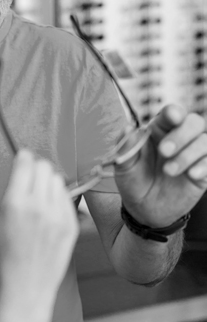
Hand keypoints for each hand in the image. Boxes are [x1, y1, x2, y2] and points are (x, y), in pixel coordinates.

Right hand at [0, 149, 78, 321]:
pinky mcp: (72, 224)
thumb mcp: (0, 217)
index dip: (23, 158)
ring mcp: (58, 216)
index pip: (26, 162)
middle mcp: (39, 206)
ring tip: (42, 197)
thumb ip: (13, 191)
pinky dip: (58, 199)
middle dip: (37, 168)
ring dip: (49, 182)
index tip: (23, 159)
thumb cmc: (8, 254)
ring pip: (58, 179)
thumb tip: (23, 168)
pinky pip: (67, 198)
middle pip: (45, 166)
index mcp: (15, 202)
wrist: (26, 285)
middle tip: (32, 179)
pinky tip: (50, 211)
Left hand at [115, 104, 206, 227]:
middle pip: (194, 122)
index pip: (171, 113)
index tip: (172, 117)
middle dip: (181, 135)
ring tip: (169, 171)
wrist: (144, 209)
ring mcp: (193, 155)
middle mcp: (179, 138)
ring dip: (188, 154)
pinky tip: (191, 175)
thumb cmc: (133, 180)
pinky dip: (203, 166)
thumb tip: (127, 128)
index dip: (174, 112)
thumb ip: (125, 148)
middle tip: (164, 151)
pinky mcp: (203, 172)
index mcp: (159, 130)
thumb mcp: (123, 166)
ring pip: (204, 141)